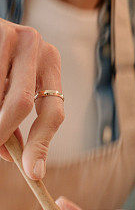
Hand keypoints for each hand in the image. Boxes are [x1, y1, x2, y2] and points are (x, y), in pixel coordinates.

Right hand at [0, 21, 62, 180]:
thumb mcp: (10, 83)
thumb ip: (14, 116)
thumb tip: (14, 158)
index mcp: (50, 62)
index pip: (54, 112)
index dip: (42, 145)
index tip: (33, 174)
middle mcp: (37, 47)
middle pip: (21, 106)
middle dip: (1, 134)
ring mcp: (11, 36)